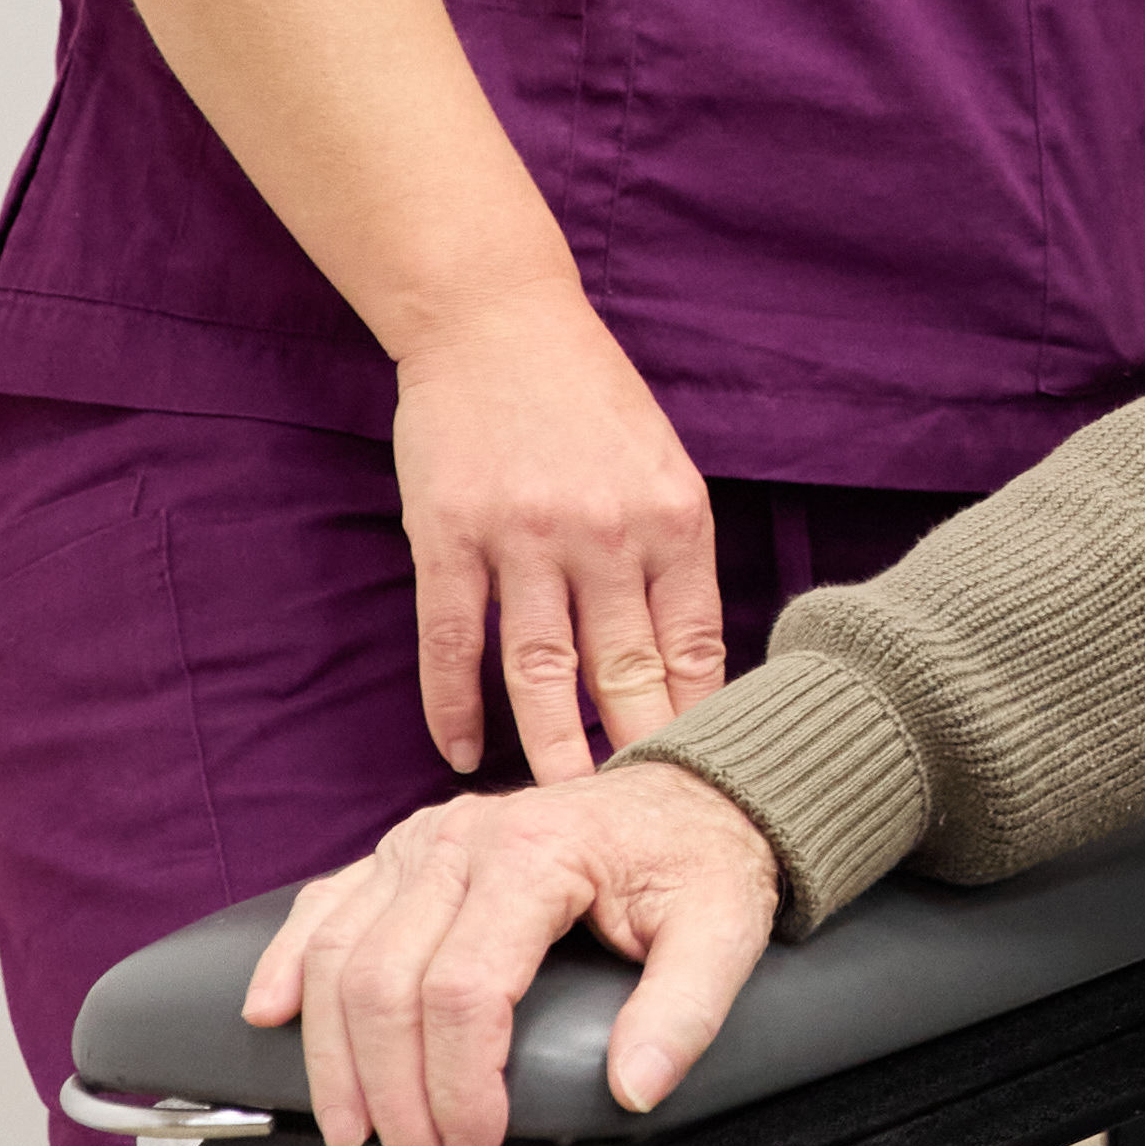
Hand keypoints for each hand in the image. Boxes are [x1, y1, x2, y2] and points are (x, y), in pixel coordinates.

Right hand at [238, 763, 782, 1145]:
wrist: (690, 795)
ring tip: (355, 1132)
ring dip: (333, 1057)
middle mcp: (460, 841)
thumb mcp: (725, 926)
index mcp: (532, 855)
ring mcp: (420, 843)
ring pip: (337, 955)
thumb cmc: (700, 859)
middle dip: (392, 1095)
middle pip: (385, 984)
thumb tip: (636, 1088)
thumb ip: (686, 1008)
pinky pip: (322, 907)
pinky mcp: (401, 853)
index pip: (463, 993)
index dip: (458, 1088)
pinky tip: (269, 1016)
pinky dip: (289, 963)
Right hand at [385, 286, 723, 781]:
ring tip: (553, 817)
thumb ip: (669, 555)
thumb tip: (685, 662)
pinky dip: (452, 706)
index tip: (695, 781)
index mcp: (672, 518)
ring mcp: (523, 537)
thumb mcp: (659, 465)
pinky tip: (459, 753)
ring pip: (541, 676)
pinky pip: (453, 643)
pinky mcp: (449, 537)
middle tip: (633, 829)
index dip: (694, 722)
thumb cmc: (586, 396)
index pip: (694, 647)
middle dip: (633, 757)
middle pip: (625, 674)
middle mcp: (605, 533)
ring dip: (548, 754)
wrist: (495, 316)